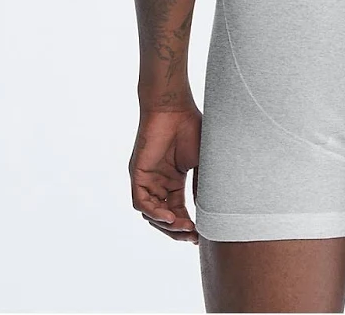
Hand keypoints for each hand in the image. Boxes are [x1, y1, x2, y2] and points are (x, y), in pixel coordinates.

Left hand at [129, 100, 201, 243]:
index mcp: (173, 180)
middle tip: (193, 237)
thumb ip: (201, 186)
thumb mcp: (202, 162)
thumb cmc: (190, 127)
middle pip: (164, 217)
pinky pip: (141, 203)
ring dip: (168, 225)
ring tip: (186, 228)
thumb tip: (207, 212)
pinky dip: (155, 213)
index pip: (178, 211)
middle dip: (178, 231)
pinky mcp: (138, 174)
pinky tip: (171, 216)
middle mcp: (158, 183)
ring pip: (151, 214)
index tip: (202, 236)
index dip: (188, 226)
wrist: (174, 107)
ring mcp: (147, 179)